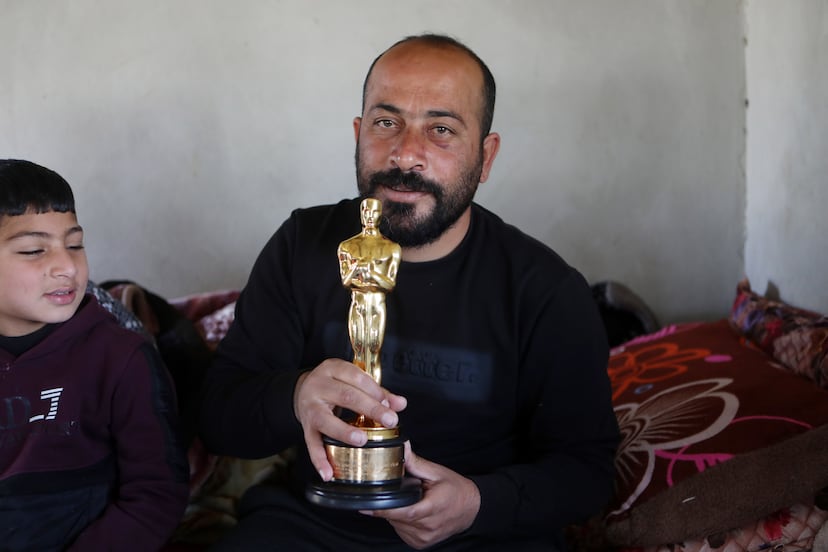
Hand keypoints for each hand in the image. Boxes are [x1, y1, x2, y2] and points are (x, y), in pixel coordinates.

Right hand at [293, 359, 406, 480]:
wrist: (301, 392)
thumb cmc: (333, 386)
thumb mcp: (352, 382)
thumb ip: (377, 392)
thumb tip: (400, 404)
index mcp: (332, 369)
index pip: (356, 376)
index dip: (375, 390)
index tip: (390, 404)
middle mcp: (318, 386)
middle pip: (346, 396)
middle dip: (370, 408)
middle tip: (389, 420)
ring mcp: (310, 407)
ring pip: (326, 420)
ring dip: (345, 432)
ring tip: (362, 440)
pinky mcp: (305, 427)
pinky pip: (312, 445)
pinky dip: (320, 460)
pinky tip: (329, 473)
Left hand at [363, 442, 480, 549]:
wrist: (472, 509)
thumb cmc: (456, 490)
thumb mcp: (437, 472)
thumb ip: (416, 463)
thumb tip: (401, 447)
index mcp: (432, 508)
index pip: (404, 512)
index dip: (383, 509)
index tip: (365, 505)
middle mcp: (428, 527)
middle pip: (396, 518)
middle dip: (389, 505)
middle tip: (395, 492)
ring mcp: (424, 538)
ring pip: (396, 525)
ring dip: (394, 513)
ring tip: (408, 501)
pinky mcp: (420, 544)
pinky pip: (401, 531)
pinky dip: (400, 521)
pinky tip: (410, 511)